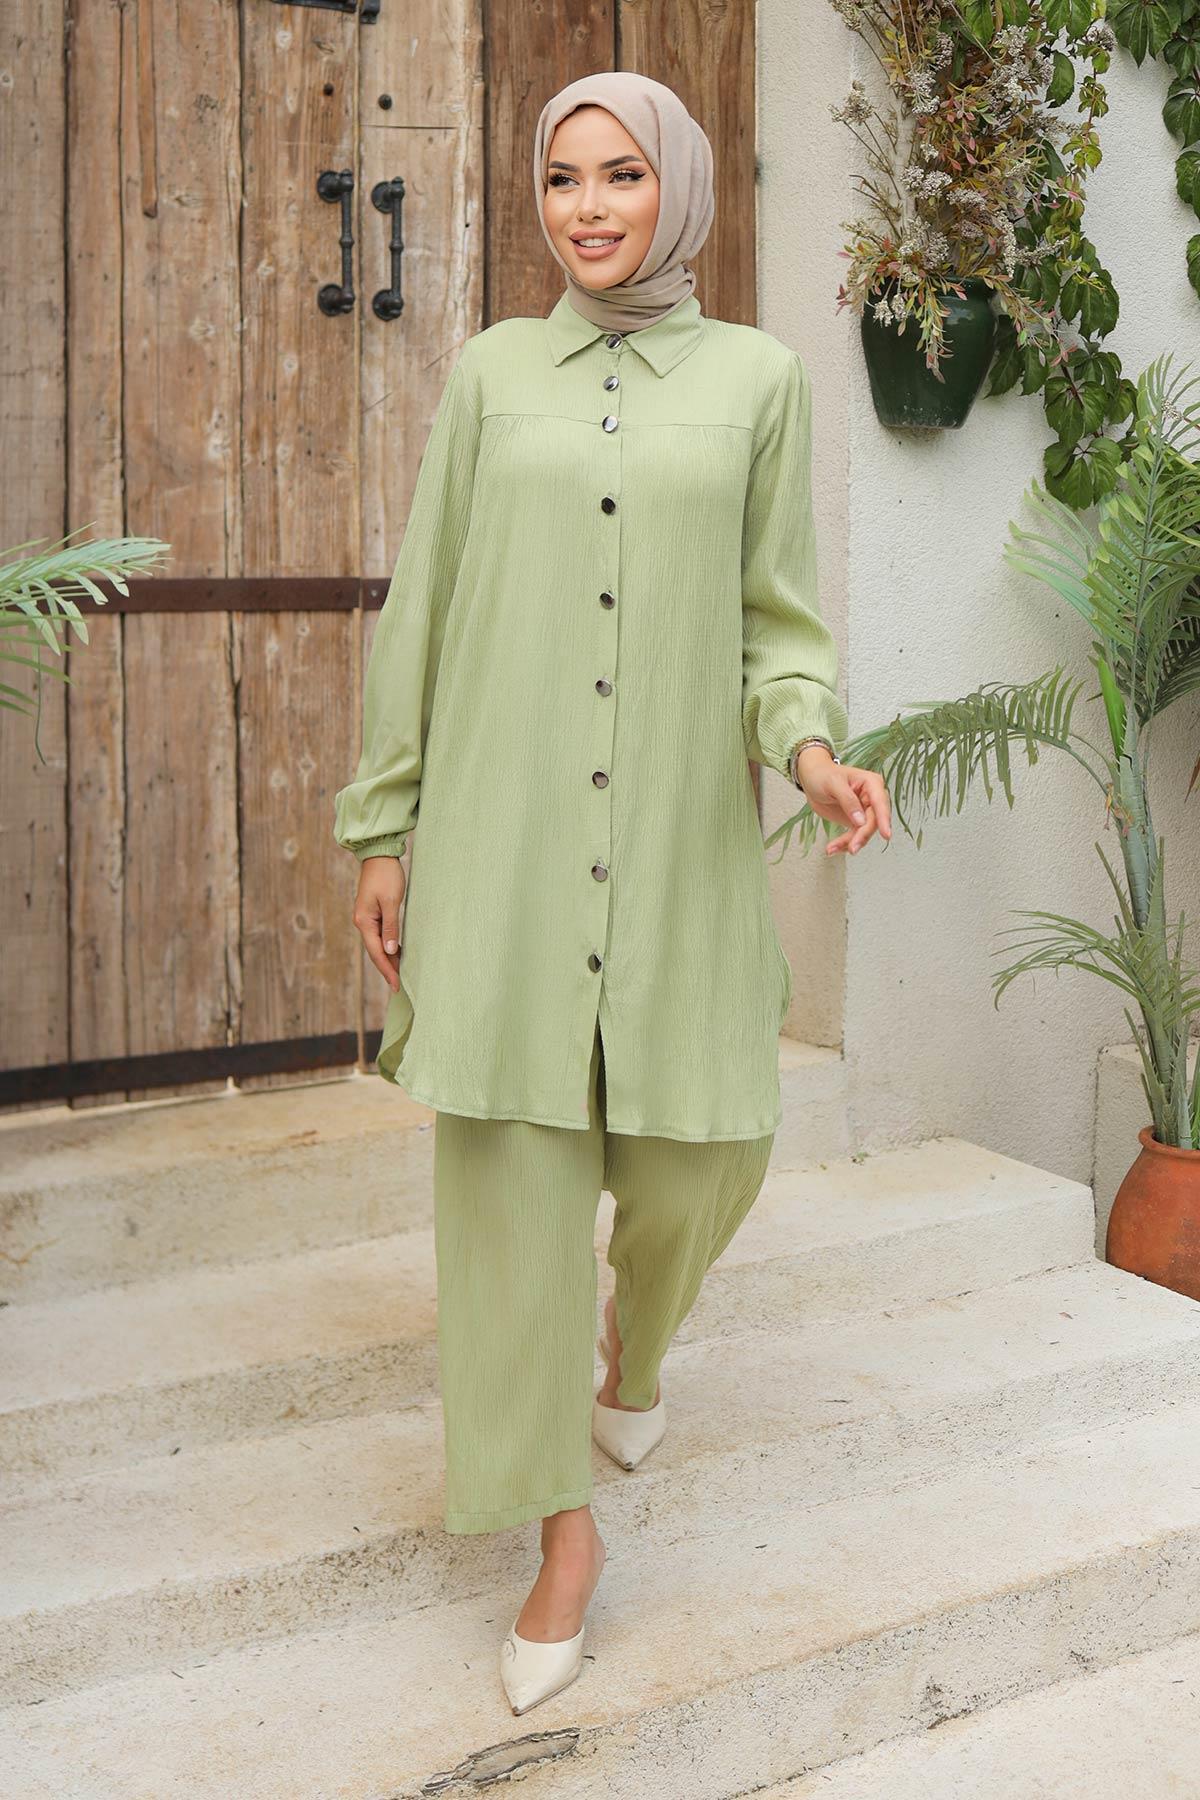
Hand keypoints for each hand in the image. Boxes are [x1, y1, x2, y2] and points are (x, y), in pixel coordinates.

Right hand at [353, 854, 406, 990]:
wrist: (379, 856)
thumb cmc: (386, 876)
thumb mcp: (391, 902)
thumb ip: (390, 927)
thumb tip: (390, 951)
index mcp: (364, 921)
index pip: (377, 952)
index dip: (387, 970)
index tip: (397, 985)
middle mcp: (362, 922)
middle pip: (375, 952)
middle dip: (387, 969)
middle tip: (399, 986)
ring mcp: (366, 918)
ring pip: (377, 945)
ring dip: (387, 959)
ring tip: (399, 974)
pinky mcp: (372, 913)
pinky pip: (379, 936)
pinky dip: (387, 947)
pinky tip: (396, 953)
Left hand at [794, 746, 891, 856]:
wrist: (812, 779)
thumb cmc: (823, 774)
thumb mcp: (833, 783)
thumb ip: (848, 800)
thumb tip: (861, 820)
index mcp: (871, 784)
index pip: (880, 803)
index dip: (884, 820)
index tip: (886, 835)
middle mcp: (872, 798)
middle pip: (873, 822)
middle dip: (862, 836)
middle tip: (851, 848)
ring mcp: (865, 811)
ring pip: (864, 832)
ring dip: (850, 843)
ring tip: (832, 849)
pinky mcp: (856, 821)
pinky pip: (854, 836)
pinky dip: (844, 844)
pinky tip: (832, 848)